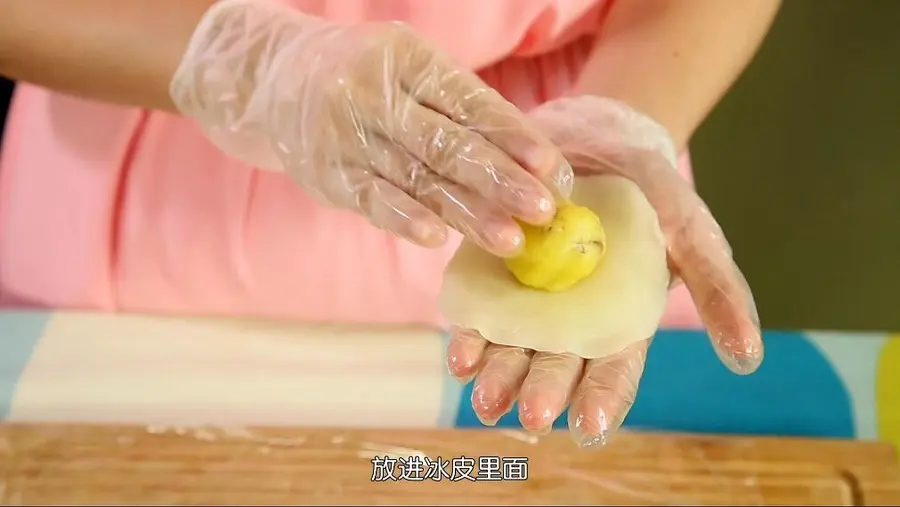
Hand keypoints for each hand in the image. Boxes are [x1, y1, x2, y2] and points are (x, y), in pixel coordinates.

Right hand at [169, 0, 572, 256]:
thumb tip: (527, 160)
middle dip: (500, 180)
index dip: (513, 138)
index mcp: (408, 59)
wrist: (273, 80)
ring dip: (466, 213)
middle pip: (448, 144)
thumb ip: (458, 106)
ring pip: (416, 179)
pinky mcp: (327, 175)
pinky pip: (371, 200)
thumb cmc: (364, 77)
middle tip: (543, 211)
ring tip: (509, 240)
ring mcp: (346, 136)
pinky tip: (438, 239)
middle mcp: (374, 94)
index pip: (470, 103)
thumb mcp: (408, 68)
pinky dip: (405, 219)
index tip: (552, 170)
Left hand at [446, 96, 762, 447]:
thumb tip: (749, 360)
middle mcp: (569, 318)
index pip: (613, 368)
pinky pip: (479, 306)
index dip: (604, 397)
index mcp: (619, 320)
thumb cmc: (655, 191)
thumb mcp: (692, 233)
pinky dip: (470, 330)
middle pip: (556, 363)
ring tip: (484, 398)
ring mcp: (528, 296)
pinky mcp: (493, 269)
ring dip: (499, 374)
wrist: (599, 135)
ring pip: (512, 347)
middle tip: (532, 415)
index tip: (591, 424)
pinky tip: (461, 350)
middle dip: (543, 390)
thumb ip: (718, 291)